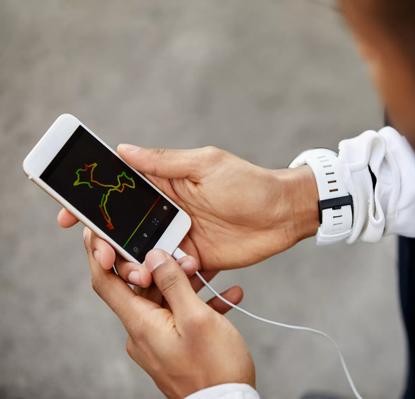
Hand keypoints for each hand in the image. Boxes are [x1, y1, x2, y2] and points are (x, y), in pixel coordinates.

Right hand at [58, 145, 318, 285]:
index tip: (68, 216)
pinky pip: (170, 271)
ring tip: (137, 272)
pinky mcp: (195, 259)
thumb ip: (163, 162)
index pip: (119, 191)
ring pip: (143, 253)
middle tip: (100, 253)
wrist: (283, 214)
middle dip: (106, 242)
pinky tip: (176, 271)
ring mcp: (180, 236)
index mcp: (165, 184)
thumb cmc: (248, 183)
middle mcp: (167, 211)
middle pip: (124, 228)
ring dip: (133, 263)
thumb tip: (122, 149)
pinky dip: (165, 275)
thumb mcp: (205, 165)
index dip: (91, 202)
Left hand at [83, 228, 254, 397]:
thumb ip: (174, 284)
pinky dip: (199, 303)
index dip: (99, 254)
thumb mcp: (197, 318)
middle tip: (188, 253)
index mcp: (141, 324)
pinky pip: (181, 317)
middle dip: (164, 266)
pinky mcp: (174, 348)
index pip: (106, 282)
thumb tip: (154, 257)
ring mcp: (158, 341)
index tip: (99, 231)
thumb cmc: (215, 367)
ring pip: (165, 300)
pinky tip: (227, 296)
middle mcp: (143, 333)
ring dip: (186, 283)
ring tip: (211, 271)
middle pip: (141, 288)